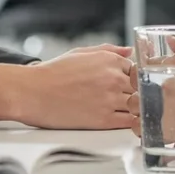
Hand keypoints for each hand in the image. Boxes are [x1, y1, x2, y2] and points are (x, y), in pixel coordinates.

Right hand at [0, 48, 137, 129]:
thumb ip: (109, 50)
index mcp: (109, 59)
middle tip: (128, 99)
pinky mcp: (105, 119)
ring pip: (139, 105)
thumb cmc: (53, 73)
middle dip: (137, 93)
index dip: (134, 77)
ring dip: (136, 108)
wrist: (33, 93)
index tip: (128, 84)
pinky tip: (126, 121)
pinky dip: (132, 122)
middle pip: (141, 87)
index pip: (137, 69)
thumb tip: (130, 51)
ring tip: (125, 110)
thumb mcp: (81, 53)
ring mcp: (111, 99)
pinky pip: (130, 122)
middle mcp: (113, 78)